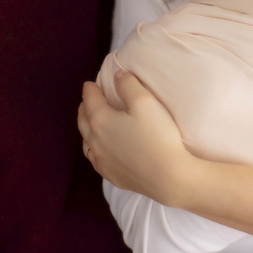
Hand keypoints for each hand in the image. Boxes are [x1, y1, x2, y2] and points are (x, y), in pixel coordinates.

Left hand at [77, 72, 193, 206]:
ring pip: (86, 141)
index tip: (91, 83)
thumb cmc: (158, 136)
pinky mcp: (112, 175)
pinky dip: (94, 149)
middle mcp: (95, 141)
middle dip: (84, 107)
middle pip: (83, 120)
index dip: (90, 89)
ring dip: (87, 129)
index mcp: (100, 121)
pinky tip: (101, 150)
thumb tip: (117, 75)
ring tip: (91, 123)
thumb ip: (128, 84)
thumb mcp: (145, 101)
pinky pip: (95, 159)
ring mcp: (102, 161)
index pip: (90, 100)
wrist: (169, 177)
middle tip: (88, 99)